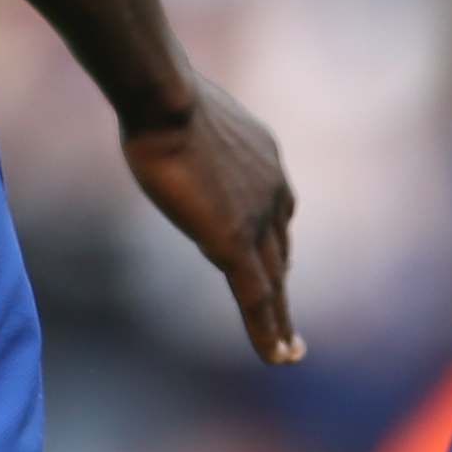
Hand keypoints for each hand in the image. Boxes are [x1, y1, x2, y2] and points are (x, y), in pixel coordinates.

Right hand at [121, 87, 302, 364]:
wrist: (166, 99)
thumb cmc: (163, 95)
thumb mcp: (192, 114)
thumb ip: (198, 137)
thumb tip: (177, 126)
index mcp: (266, 160)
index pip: (276, 211)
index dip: (274, 243)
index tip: (277, 265)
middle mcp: (274, 191)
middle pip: (280, 252)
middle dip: (282, 285)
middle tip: (288, 320)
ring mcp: (257, 219)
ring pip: (274, 282)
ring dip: (282, 317)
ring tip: (288, 349)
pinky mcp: (234, 243)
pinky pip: (257, 298)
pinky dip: (269, 331)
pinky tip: (278, 357)